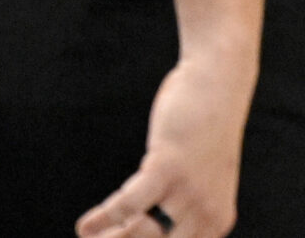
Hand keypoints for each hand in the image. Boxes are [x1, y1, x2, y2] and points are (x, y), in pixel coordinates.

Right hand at [77, 55, 253, 237]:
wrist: (220, 81)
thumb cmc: (207, 130)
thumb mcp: (204, 177)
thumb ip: (185, 207)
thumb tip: (147, 229)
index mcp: (217, 220)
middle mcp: (207, 213)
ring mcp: (189, 193)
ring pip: (136, 232)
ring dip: (109, 237)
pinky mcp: (169, 169)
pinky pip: (128, 204)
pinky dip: (103, 217)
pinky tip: (84, 227)